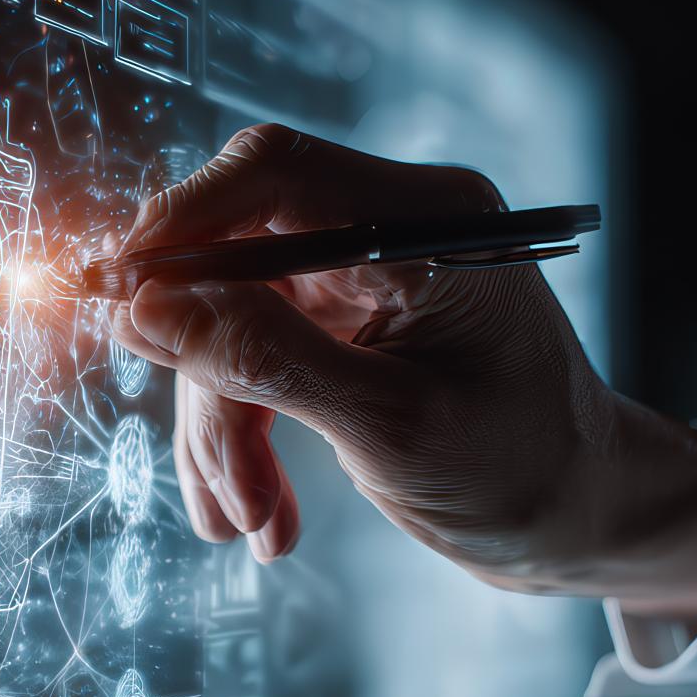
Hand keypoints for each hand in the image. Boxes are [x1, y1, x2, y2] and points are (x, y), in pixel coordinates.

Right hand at [112, 123, 696, 621]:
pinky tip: (262, 515)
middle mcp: (390, 230)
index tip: (116, 297)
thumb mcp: (390, 426)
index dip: (179, 226)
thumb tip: (145, 310)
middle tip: (216, 478)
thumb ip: (267, 360)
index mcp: (429, 222)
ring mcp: (361, 278)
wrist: (580, 521)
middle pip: (234, 260)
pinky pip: (253, 363)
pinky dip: (244, 439)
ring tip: (247, 522)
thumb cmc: (520, 471)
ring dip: (225, 431)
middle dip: (210, 376)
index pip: (273, 174)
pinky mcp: (341, 326)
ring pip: (231, 325)